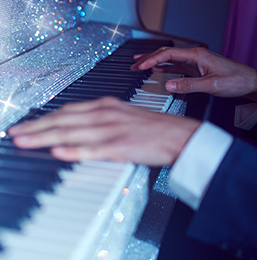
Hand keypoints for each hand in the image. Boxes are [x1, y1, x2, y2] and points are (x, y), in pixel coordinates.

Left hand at [8, 98, 200, 165]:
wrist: (179, 135)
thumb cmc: (148, 129)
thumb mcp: (118, 117)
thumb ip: (94, 121)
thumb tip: (70, 130)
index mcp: (102, 107)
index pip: (64, 112)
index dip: (40, 119)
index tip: (23, 125)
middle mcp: (102, 115)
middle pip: (61, 121)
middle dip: (34, 128)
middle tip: (13, 134)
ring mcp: (110, 130)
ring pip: (70, 133)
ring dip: (44, 138)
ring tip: (24, 142)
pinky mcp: (120, 146)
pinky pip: (92, 149)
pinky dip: (74, 151)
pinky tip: (58, 153)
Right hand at [130, 47, 256, 100]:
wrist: (249, 82)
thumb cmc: (236, 81)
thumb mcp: (211, 85)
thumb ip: (188, 85)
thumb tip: (168, 85)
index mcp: (197, 56)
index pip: (168, 54)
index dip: (152, 60)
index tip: (140, 67)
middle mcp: (195, 56)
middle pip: (165, 54)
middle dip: (147, 59)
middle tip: (133, 65)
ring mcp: (195, 62)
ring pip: (169, 59)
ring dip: (153, 62)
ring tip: (139, 66)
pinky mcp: (196, 69)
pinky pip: (175, 66)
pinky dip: (163, 68)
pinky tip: (155, 70)